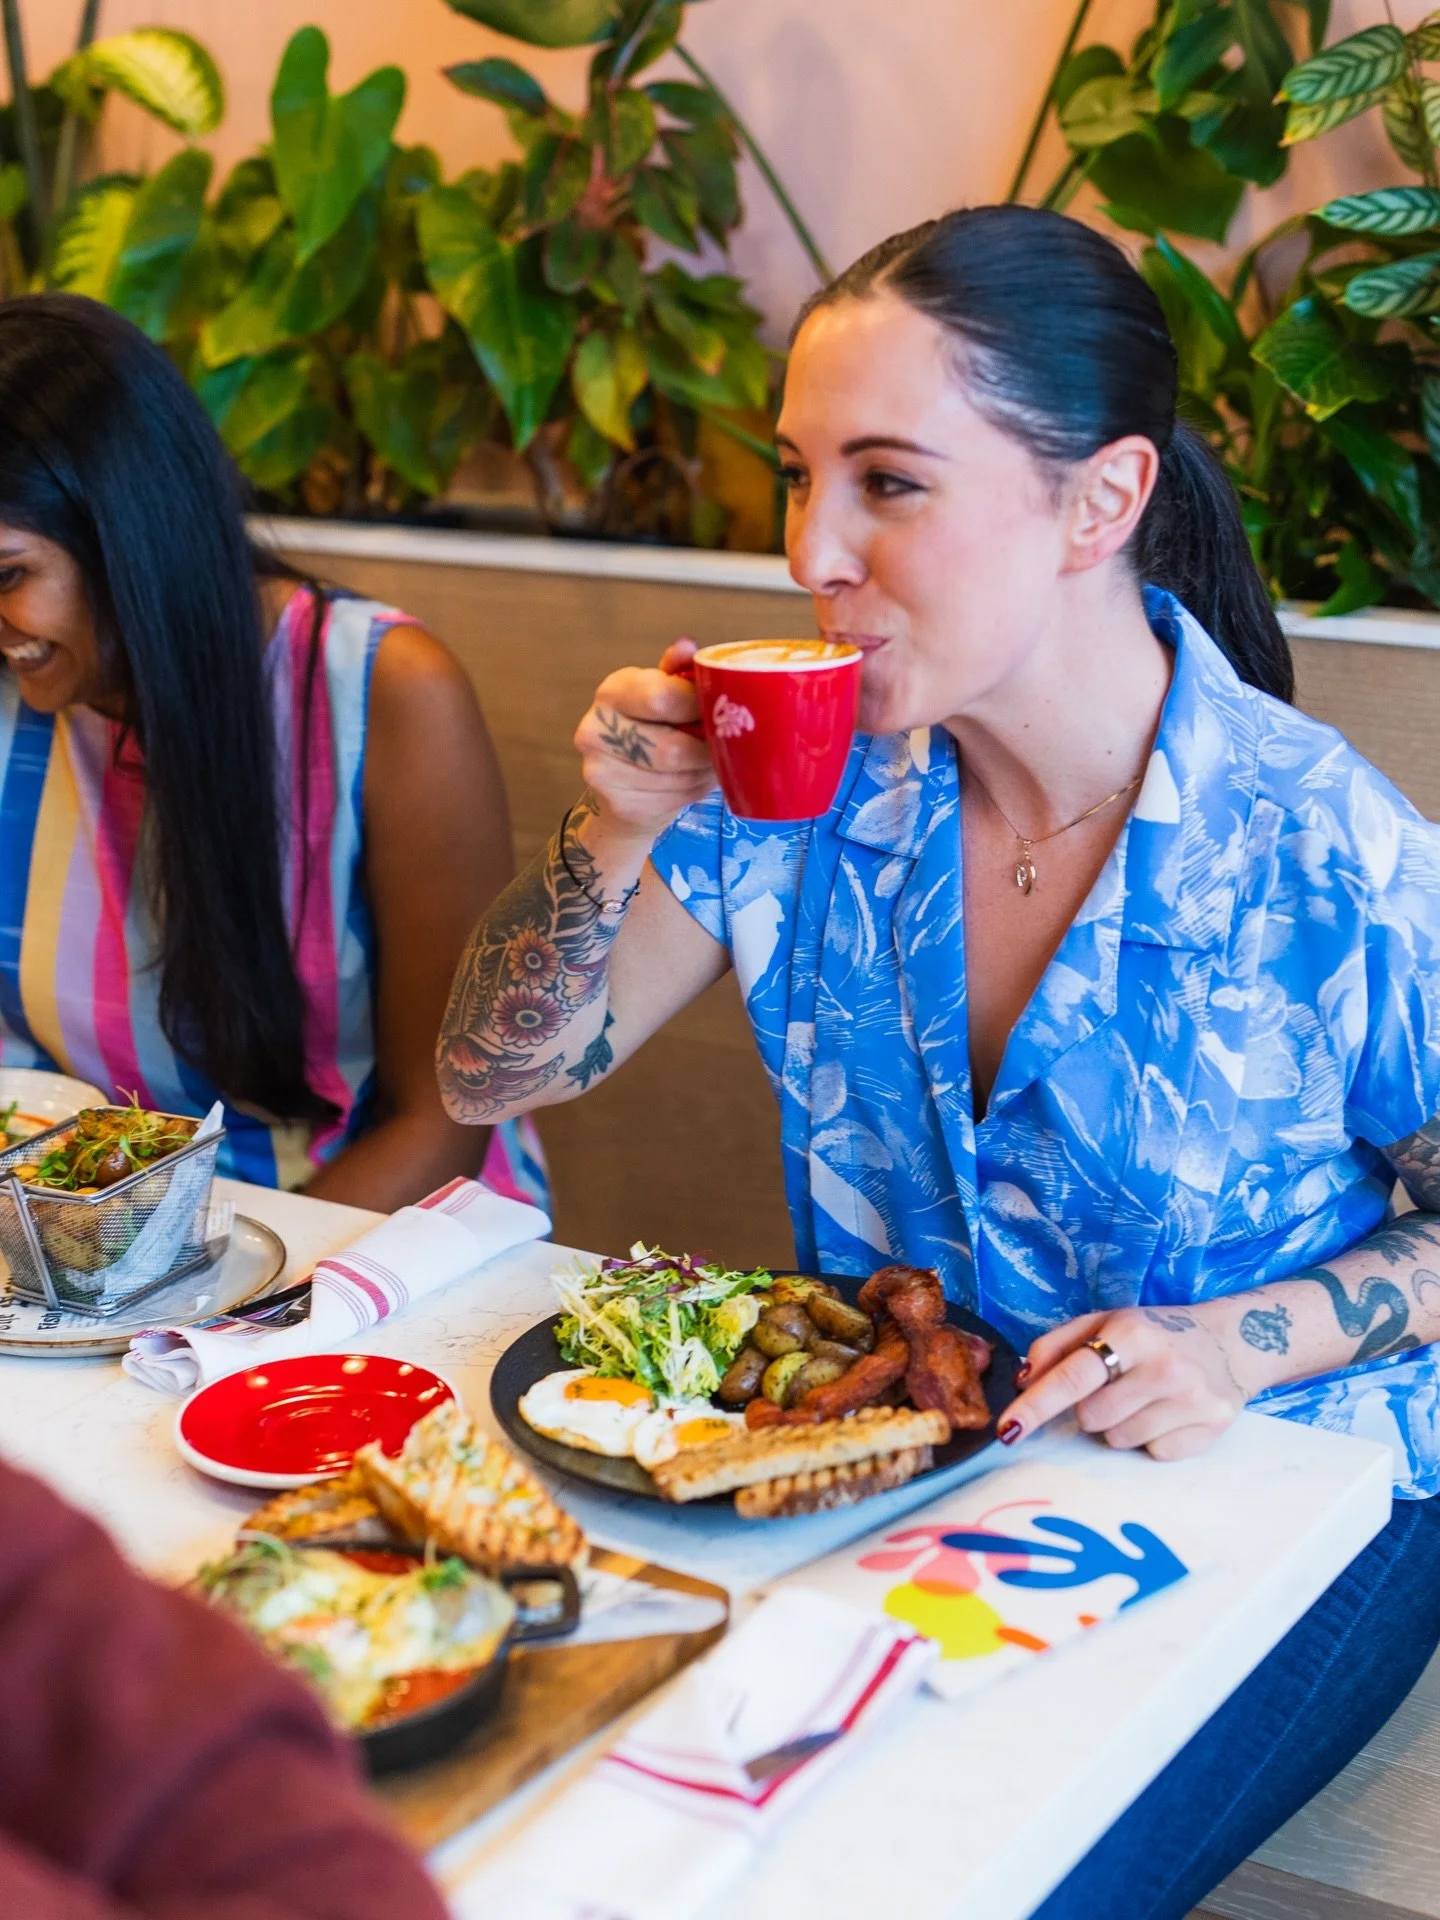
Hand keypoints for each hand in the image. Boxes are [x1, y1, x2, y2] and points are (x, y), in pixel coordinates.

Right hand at [573, 638, 714, 837]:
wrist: (622, 785)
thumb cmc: (651, 727)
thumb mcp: (662, 691)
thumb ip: (678, 670)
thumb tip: (687, 647)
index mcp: (611, 692)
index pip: (661, 698)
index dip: (699, 706)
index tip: (719, 710)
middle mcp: (595, 730)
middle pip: (671, 748)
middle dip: (706, 748)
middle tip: (723, 744)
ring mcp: (601, 772)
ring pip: (678, 777)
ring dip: (703, 771)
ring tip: (708, 762)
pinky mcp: (619, 805)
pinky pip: (674, 799)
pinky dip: (694, 791)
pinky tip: (693, 780)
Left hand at [1000, 1304, 1249, 1461]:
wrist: (1232, 1341)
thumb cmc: (1154, 1333)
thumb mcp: (1105, 1322)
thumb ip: (1058, 1345)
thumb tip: (1024, 1380)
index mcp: (1131, 1333)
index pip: (1072, 1377)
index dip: (1035, 1406)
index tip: (1007, 1430)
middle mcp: (1164, 1367)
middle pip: (1091, 1417)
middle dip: (1091, 1408)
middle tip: (1116, 1386)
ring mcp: (1191, 1401)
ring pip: (1119, 1440)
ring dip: (1120, 1425)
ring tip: (1144, 1398)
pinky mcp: (1211, 1430)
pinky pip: (1154, 1453)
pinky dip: (1152, 1438)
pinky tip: (1168, 1413)